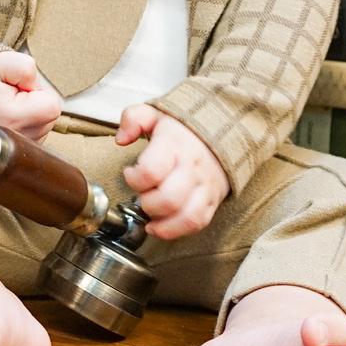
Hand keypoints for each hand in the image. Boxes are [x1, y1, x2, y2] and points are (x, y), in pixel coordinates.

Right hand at [0, 49, 62, 142]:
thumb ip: (25, 67)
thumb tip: (36, 85)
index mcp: (15, 119)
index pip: (52, 106)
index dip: (39, 92)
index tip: (18, 89)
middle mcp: (16, 139)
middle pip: (49, 117)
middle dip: (34, 102)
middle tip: (8, 96)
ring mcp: (14, 148)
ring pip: (41, 126)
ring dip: (29, 114)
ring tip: (3, 105)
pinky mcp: (13, 152)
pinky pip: (33, 135)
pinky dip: (24, 124)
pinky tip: (4, 117)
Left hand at [116, 105, 228, 239]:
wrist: (223, 132)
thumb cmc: (182, 128)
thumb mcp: (155, 114)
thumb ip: (133, 119)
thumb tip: (121, 138)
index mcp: (174, 144)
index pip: (152, 170)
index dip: (134, 178)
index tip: (130, 173)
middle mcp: (191, 167)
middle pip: (169, 199)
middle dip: (147, 204)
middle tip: (141, 195)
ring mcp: (204, 186)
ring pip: (186, 216)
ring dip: (162, 223)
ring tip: (149, 216)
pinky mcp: (212, 200)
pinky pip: (197, 223)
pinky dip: (176, 231)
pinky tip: (159, 227)